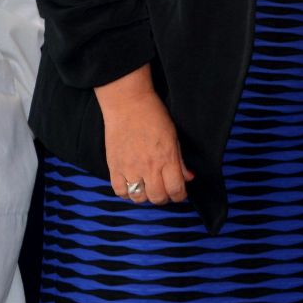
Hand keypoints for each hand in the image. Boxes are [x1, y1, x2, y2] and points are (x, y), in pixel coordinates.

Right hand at [95, 65, 193, 204]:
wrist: (128, 104)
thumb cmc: (154, 116)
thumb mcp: (174, 136)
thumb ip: (180, 160)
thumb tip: (189, 177)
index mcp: (167, 158)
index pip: (176, 189)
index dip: (180, 196)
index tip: (180, 193)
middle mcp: (149, 166)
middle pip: (158, 197)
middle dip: (164, 198)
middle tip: (165, 191)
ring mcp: (130, 168)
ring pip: (139, 198)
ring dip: (146, 196)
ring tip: (148, 188)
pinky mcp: (114, 167)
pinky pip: (120, 191)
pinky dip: (127, 193)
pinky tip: (132, 185)